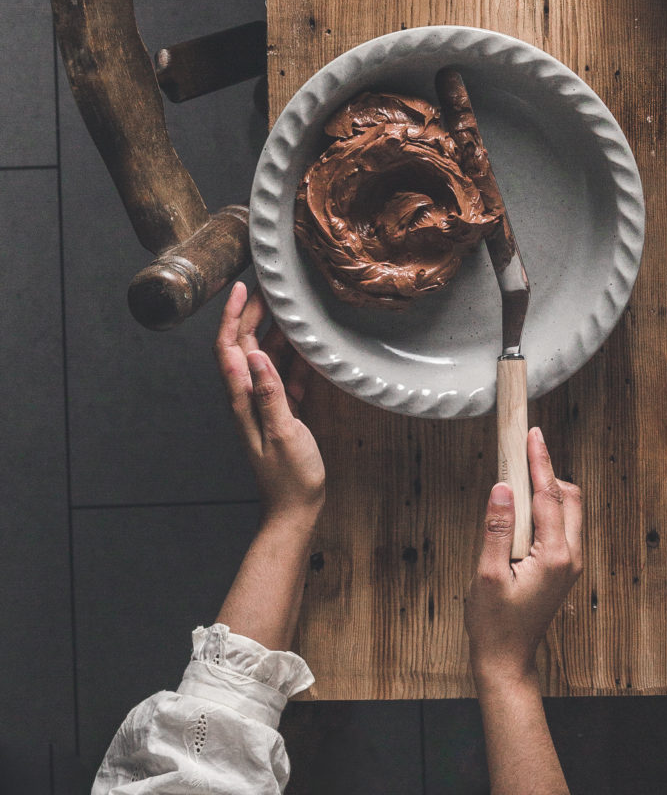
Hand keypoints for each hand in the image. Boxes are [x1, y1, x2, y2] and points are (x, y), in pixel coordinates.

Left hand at [216, 281, 325, 527]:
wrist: (294, 508)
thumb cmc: (288, 476)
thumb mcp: (282, 433)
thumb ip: (270, 394)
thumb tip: (257, 356)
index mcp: (242, 401)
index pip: (228, 349)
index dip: (232, 316)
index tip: (243, 287)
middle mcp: (248, 397)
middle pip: (245, 346)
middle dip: (253, 314)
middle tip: (271, 287)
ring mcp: (265, 402)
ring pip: (266, 357)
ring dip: (277, 331)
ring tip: (292, 307)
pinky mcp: (281, 409)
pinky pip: (285, 373)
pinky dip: (295, 355)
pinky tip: (309, 343)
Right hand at [466, 428, 581, 689]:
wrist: (507, 660)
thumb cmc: (494, 624)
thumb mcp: (487, 575)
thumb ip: (496, 528)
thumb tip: (502, 487)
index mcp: (554, 556)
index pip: (549, 496)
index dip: (539, 462)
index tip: (532, 435)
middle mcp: (571, 556)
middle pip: (569, 497)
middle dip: (547, 472)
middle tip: (522, 453)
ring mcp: (571, 563)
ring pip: (569, 510)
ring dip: (547, 492)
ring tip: (517, 483)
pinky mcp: (565, 567)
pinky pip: (563, 526)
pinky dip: (547, 510)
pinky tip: (523, 511)